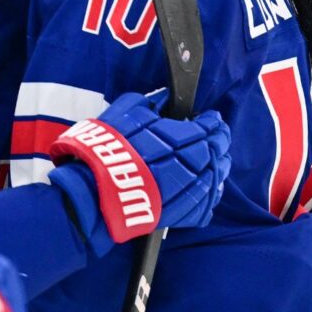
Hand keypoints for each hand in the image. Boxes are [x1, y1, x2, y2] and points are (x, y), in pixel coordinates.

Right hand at [45, 91, 228, 251]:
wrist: (89, 191)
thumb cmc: (102, 150)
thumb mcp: (121, 114)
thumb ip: (148, 103)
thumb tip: (164, 98)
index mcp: (173, 139)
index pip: (205, 128)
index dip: (212, 122)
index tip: (214, 118)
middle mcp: (183, 165)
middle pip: (212, 152)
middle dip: (220, 141)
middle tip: (221, 135)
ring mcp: (181, 192)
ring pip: (213, 178)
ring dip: (220, 165)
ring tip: (222, 158)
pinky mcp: (175, 213)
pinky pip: (203, 205)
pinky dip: (211, 194)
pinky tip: (213, 186)